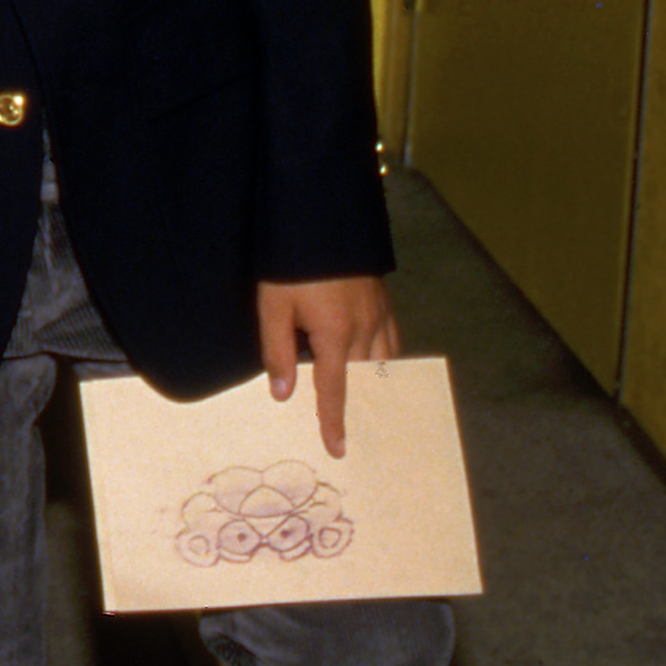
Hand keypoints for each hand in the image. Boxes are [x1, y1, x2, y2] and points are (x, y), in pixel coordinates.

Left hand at [258, 273, 399, 457]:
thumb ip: (276, 350)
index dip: (333, 421)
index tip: (338, 449)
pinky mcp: (383, 300)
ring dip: (378, 386)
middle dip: (361, 408)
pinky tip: (383, 366)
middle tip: (360, 436)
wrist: (320, 216)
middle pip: (363, 379)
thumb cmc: (290, 262)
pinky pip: (392, 339)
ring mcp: (379, 314)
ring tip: (374, 410)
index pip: (334, 390)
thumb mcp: (273, 304)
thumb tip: (282, 395)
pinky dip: (389, 359)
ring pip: (384, 362)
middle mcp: (365, 329)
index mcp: (335, 334)